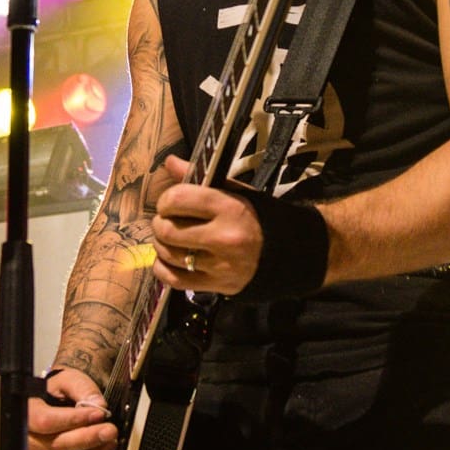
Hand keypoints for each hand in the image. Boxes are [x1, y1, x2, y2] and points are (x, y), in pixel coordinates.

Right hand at [28, 367, 118, 449]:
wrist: (55, 402)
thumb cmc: (59, 392)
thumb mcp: (68, 380)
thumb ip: (82, 389)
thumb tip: (98, 405)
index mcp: (28, 415)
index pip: (45, 421)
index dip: (74, 420)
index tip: (98, 414)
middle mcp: (29, 442)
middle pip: (56, 447)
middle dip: (88, 439)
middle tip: (110, 431)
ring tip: (109, 445)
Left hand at [150, 154, 260, 295]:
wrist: (288, 253)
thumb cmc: (258, 218)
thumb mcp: (235, 193)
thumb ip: (200, 179)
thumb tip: (170, 162)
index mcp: (229, 208)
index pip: (177, 200)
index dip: (166, 200)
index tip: (170, 202)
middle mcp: (224, 238)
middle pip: (167, 230)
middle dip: (161, 223)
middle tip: (168, 221)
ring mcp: (220, 266)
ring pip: (168, 254)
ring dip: (162, 245)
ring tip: (171, 239)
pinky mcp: (217, 286)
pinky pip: (173, 280)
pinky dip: (163, 269)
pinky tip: (169, 260)